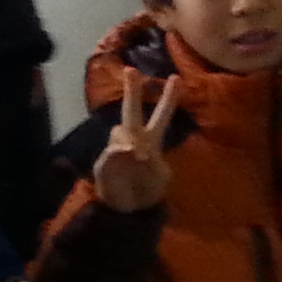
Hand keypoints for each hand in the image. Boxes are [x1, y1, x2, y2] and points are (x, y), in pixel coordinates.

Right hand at [93, 68, 181, 214]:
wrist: (131, 211)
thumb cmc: (149, 191)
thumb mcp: (160, 176)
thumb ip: (151, 161)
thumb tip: (129, 148)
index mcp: (152, 140)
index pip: (161, 115)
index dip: (169, 97)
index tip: (176, 77)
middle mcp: (134, 140)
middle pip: (132, 111)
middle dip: (132, 91)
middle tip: (131, 70)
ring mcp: (117, 150)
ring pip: (120, 132)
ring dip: (129, 140)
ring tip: (138, 155)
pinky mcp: (105, 164)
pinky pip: (110, 153)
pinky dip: (118, 153)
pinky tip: (125, 155)